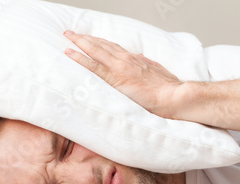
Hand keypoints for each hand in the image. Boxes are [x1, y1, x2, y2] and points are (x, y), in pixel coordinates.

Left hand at [63, 30, 183, 118]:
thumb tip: (140, 58)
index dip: (100, 42)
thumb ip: (146, 64)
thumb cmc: (167, 87)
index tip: (91, 38)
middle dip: (86, 38)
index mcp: (134, 59)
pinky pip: (93, 65)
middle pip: (101, 44)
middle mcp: (125, 59)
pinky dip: (79, 58)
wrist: (171, 95)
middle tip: (72, 33)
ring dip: (79, 42)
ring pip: (94, 50)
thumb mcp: (157, 71)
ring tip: (68, 36)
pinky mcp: (115, 77)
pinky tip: (69, 52)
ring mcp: (118, 67)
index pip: (112, 47)